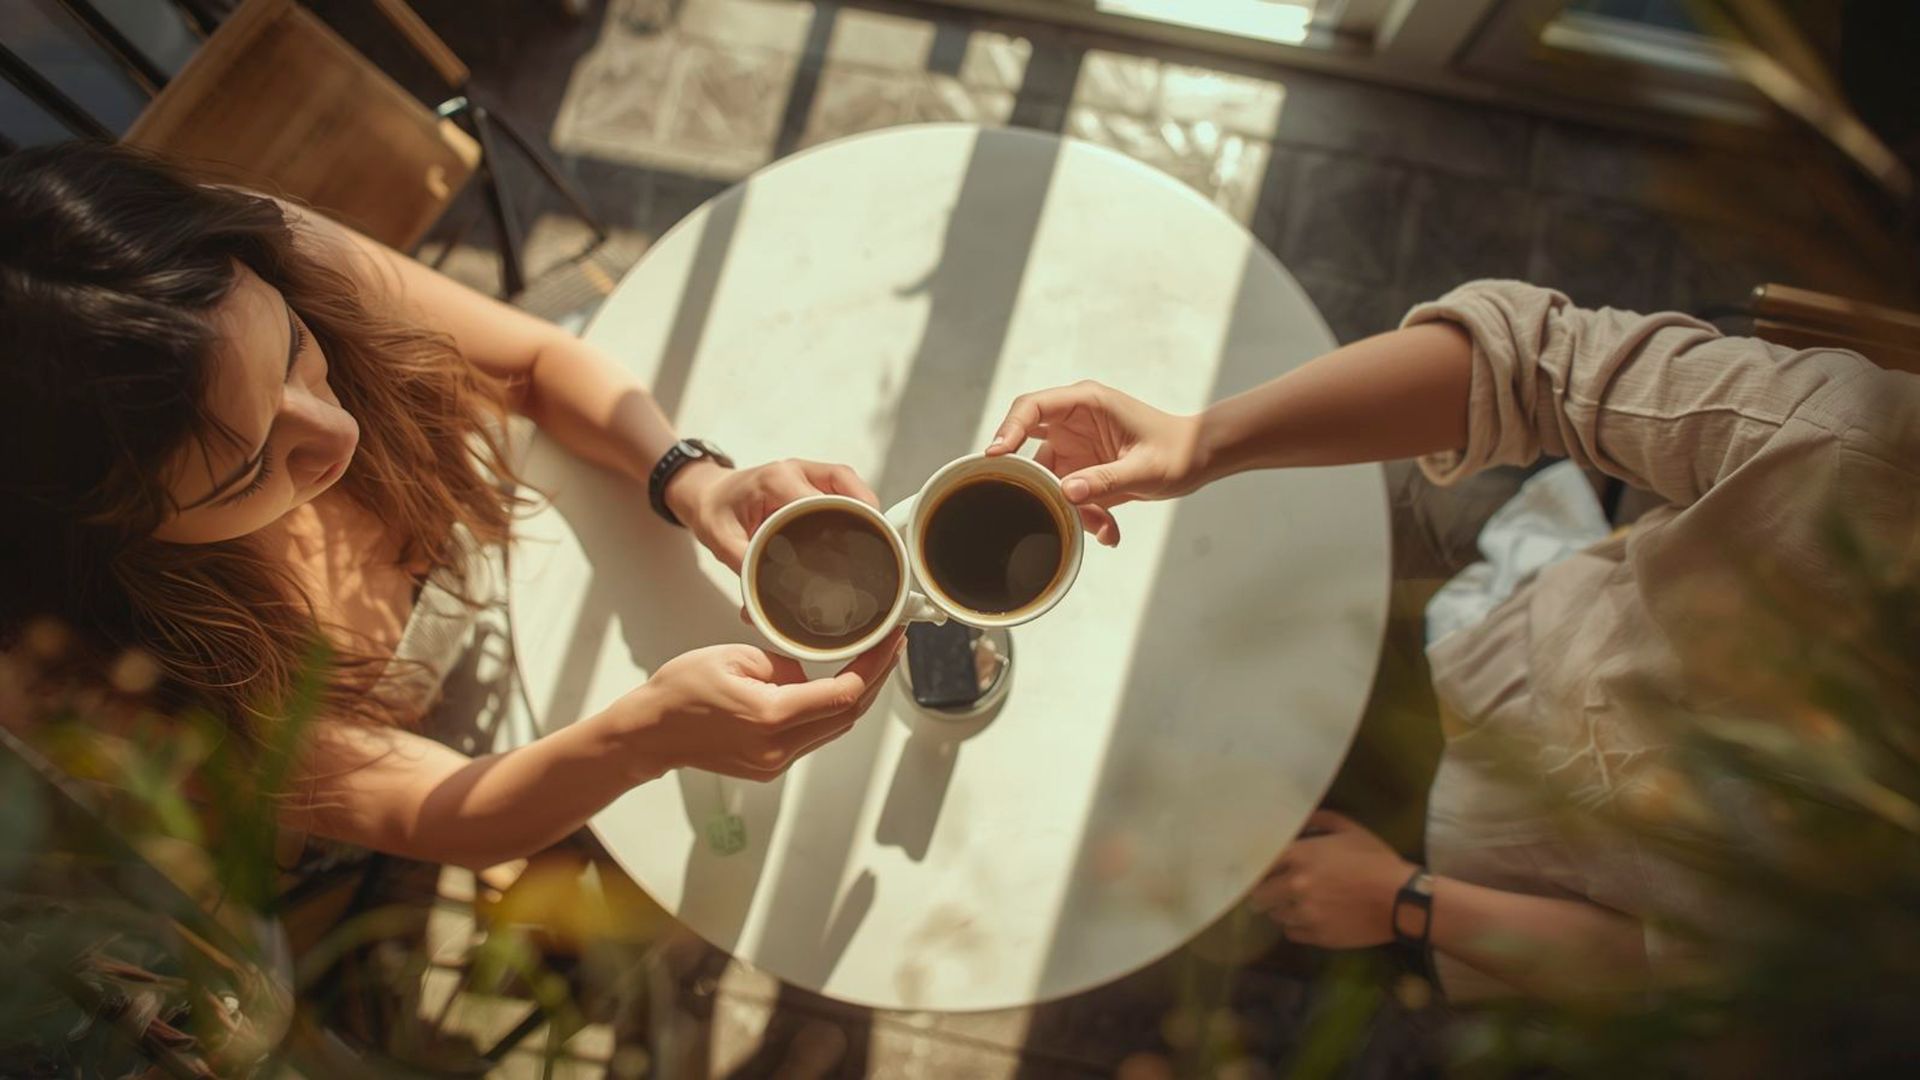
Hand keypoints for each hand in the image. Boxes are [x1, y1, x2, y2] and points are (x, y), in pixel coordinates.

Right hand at [613, 630, 904, 780]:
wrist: (650, 732)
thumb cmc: (681, 689)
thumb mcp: (735, 657)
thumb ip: (784, 664)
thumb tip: (811, 673)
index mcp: (771, 716)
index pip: (844, 694)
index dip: (875, 667)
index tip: (890, 642)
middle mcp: (778, 747)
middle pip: (847, 715)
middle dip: (876, 680)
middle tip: (891, 648)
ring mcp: (775, 762)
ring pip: (833, 728)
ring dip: (856, 696)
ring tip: (870, 662)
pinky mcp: (769, 766)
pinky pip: (812, 737)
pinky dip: (829, 711)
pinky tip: (836, 686)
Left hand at [667, 458, 879, 571]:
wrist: (708, 493)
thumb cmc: (714, 511)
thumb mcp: (720, 539)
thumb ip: (742, 566)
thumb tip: (761, 602)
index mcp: (775, 480)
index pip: (819, 500)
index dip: (841, 523)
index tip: (852, 553)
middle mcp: (797, 471)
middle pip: (847, 488)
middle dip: (866, 517)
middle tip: (878, 550)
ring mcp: (809, 473)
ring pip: (853, 486)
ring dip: (867, 512)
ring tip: (879, 544)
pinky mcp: (816, 481)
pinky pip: (847, 491)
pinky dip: (859, 510)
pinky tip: (864, 534)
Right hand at [985, 380, 1205, 546]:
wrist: (1197, 460)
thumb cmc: (1177, 452)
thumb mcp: (1144, 468)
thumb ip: (1106, 480)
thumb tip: (1066, 492)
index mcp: (1086, 404)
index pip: (1031, 407)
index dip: (1008, 428)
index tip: (996, 455)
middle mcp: (1073, 422)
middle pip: (1027, 446)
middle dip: (1033, 481)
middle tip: (1036, 508)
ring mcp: (1075, 447)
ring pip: (1048, 480)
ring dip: (1068, 507)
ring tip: (1101, 525)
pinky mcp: (1081, 470)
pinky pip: (1067, 496)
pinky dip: (1083, 515)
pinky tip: (1109, 530)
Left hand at [1249, 811, 1414, 947]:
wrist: (1401, 899)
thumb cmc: (1376, 860)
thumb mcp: (1350, 830)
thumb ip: (1319, 820)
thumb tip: (1299, 819)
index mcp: (1300, 856)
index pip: (1259, 864)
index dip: (1256, 868)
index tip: (1256, 870)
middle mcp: (1296, 886)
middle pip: (1259, 895)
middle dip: (1264, 892)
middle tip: (1272, 891)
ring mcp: (1305, 913)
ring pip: (1275, 916)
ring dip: (1282, 909)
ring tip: (1296, 904)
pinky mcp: (1317, 936)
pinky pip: (1291, 933)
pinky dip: (1296, 926)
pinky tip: (1309, 918)